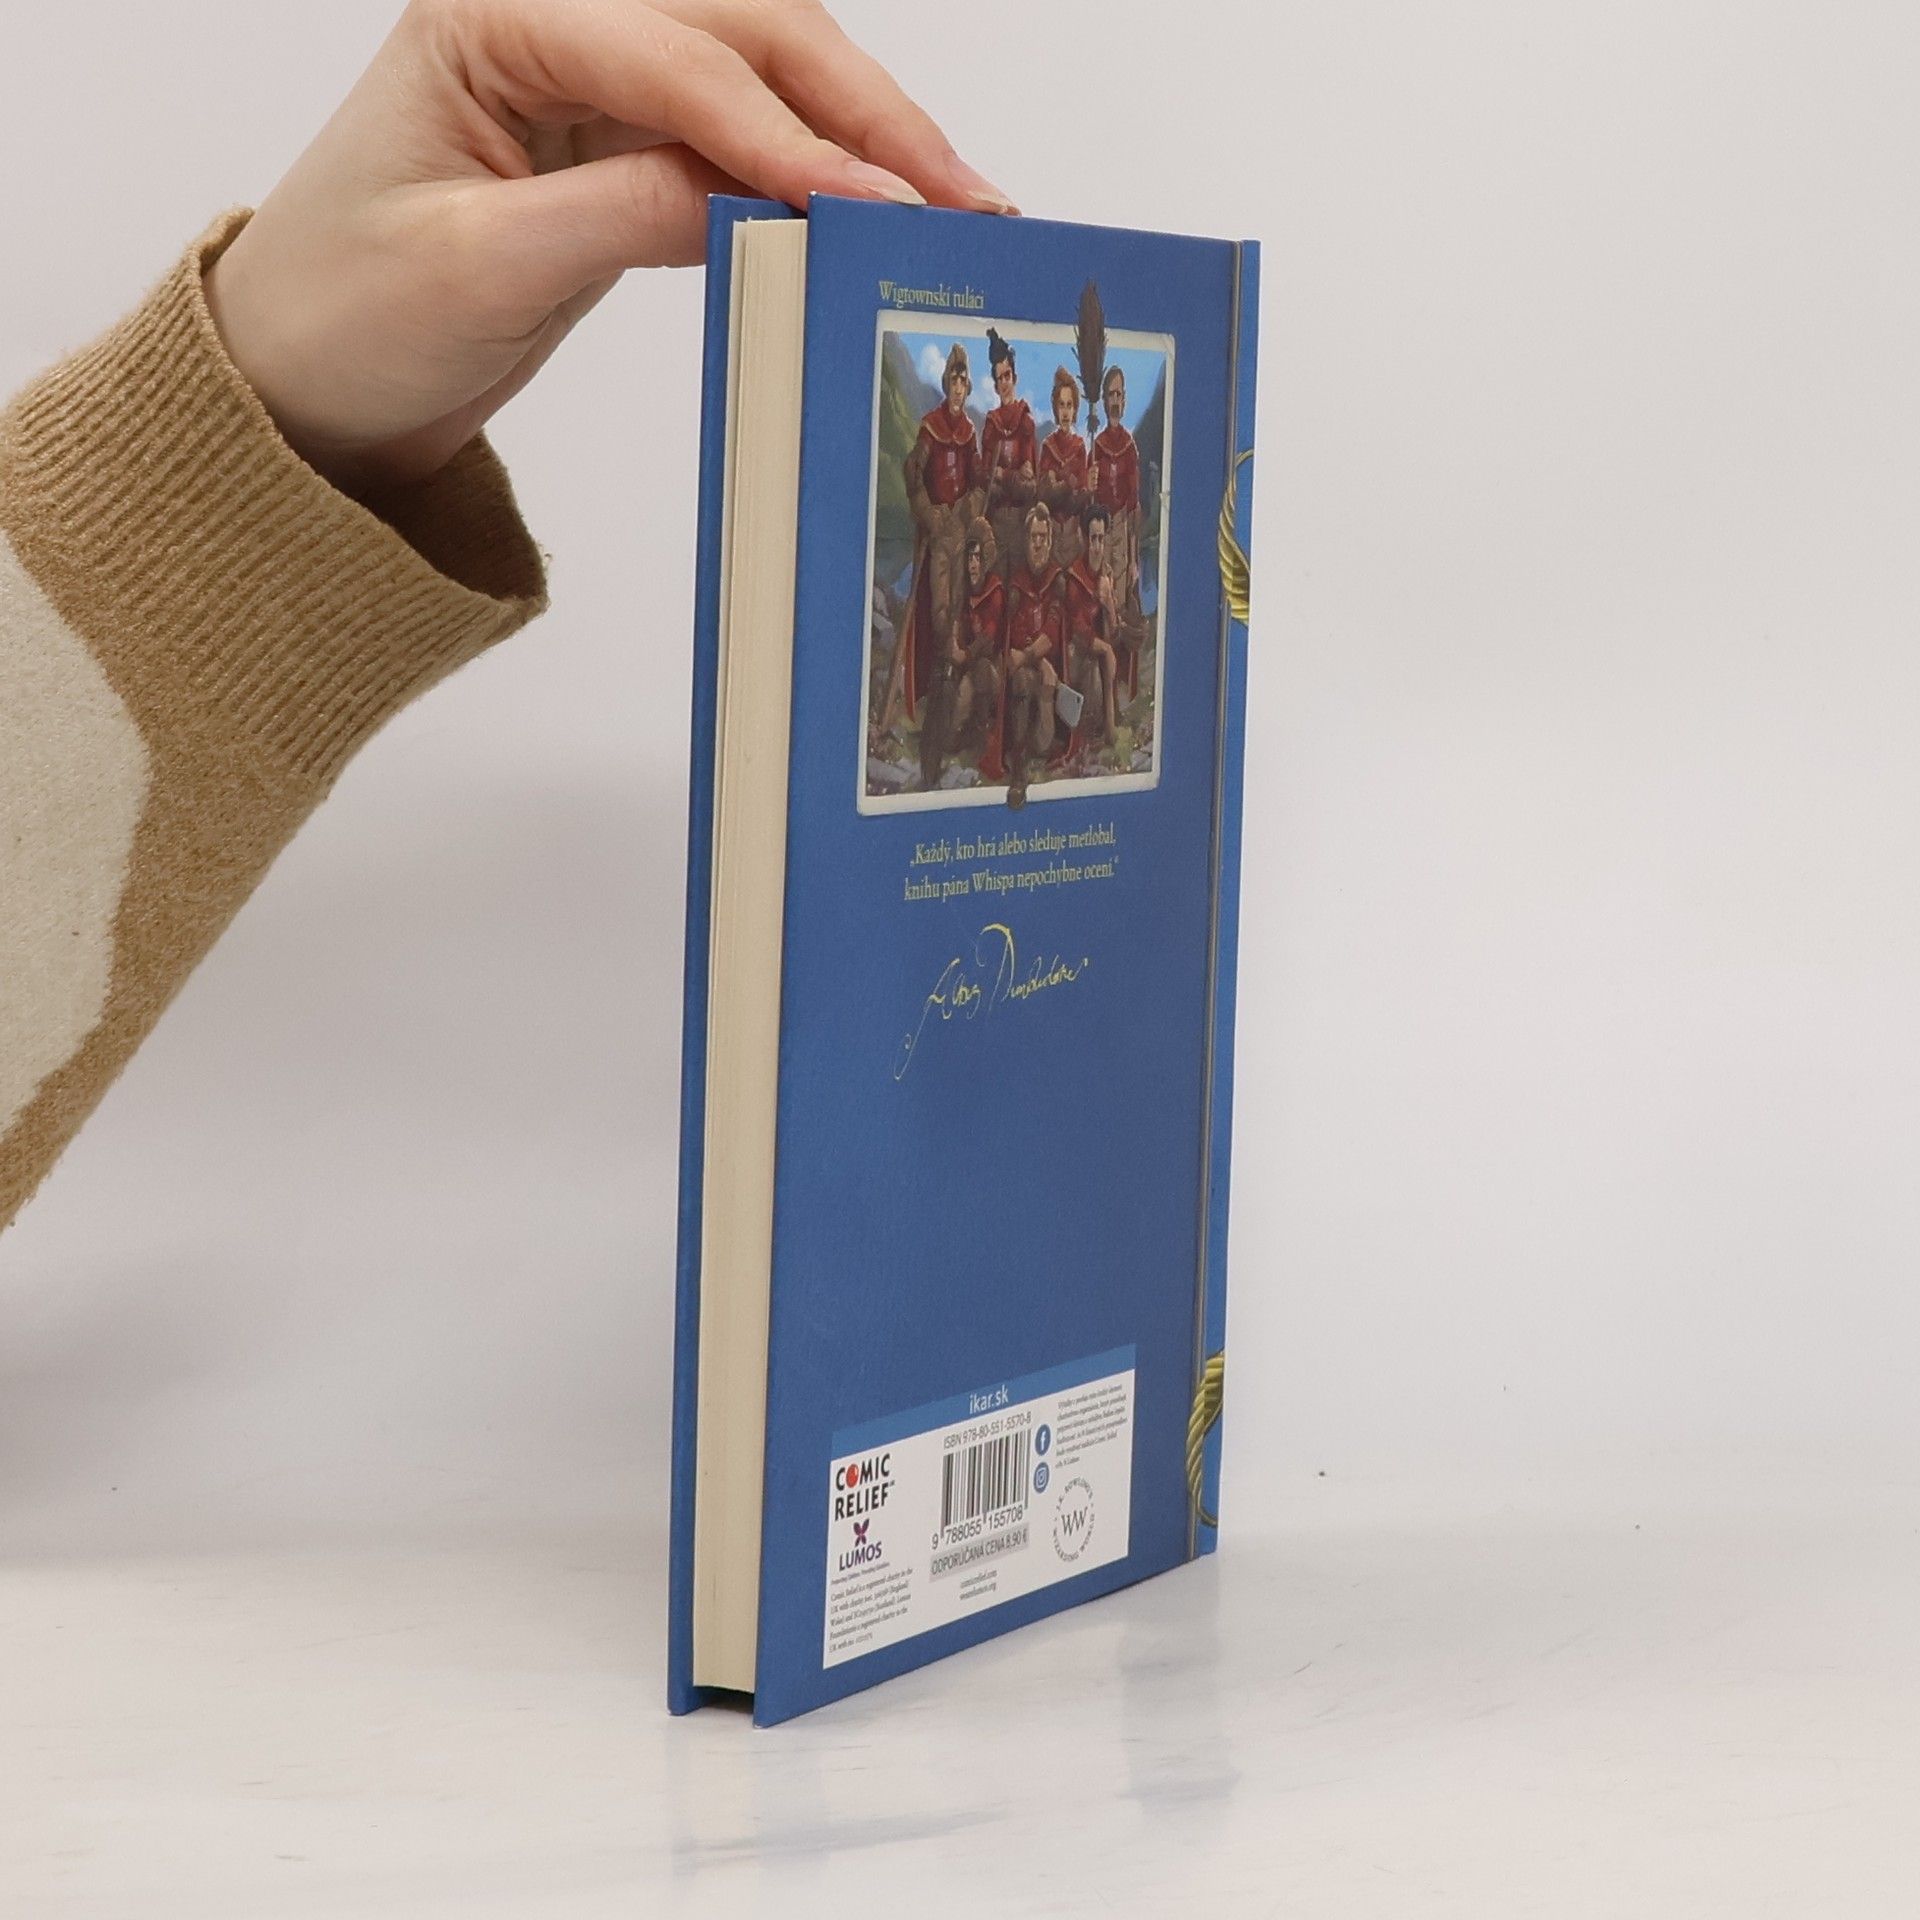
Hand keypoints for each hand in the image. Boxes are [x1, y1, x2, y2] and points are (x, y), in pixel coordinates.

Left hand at [204, 0, 1015, 490]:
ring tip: (955, 206)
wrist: (304, 387)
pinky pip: (741, 146)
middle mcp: (553, 19)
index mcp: (494, 12)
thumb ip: (627, 213)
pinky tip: (878, 220)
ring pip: (764, 79)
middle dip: (863, 115)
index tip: (879, 207)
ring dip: (862, 140)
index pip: (677, 56)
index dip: (788, 134)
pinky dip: (815, 182)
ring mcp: (596, 82)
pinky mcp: (623, 149)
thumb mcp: (483, 269)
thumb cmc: (346, 317)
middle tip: (964, 194)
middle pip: (747, 34)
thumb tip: (771, 200)